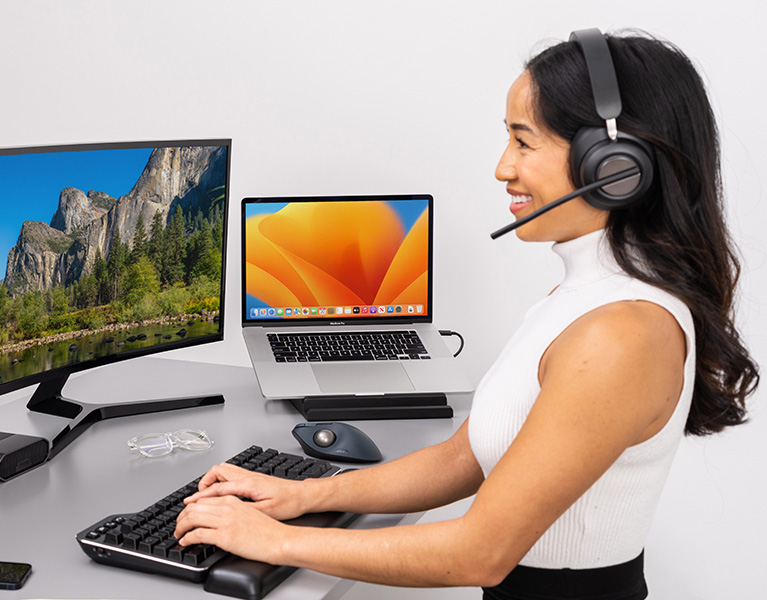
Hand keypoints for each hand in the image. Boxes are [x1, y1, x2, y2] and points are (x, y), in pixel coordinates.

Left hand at [174, 495, 286, 563]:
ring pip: (192, 518)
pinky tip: (185, 542)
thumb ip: (234, 510)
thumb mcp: (251, 512)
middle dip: (182, 517)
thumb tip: (221, 518)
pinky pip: (197, 534)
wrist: (280, 538)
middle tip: (178, 525)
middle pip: (195, 507)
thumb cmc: (269, 529)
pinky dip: (187, 538)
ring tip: (178, 533)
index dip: (191, 507)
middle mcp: (227, 507)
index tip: (186, 515)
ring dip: (180, 526)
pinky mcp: (224, 535)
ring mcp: (225, 520)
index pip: (204, 499)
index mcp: (233, 500)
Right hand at [185, 462, 311, 520]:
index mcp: (248, 484)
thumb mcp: (266, 512)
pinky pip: (232, 475)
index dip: (200, 496)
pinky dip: (222, 481)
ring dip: (212, 480)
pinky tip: (222, 493)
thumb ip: (244, 511)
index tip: (189, 503)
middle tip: (197, 498)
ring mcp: (251, 476)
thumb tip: (226, 513)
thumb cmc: (289, 503)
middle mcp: (248, 476)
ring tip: (206, 494)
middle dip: (203, 483)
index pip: (217, 488)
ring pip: (225, 470)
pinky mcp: (254, 479)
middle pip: (218, 471)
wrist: (303, 495)